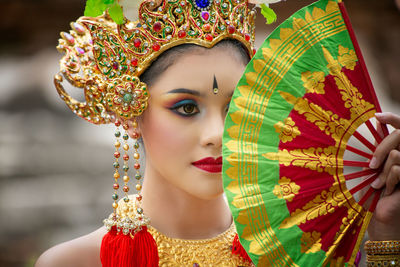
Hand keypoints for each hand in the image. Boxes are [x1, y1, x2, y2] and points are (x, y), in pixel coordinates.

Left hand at [367, 112, 399, 240]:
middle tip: (371, 166)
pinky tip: (388, 191)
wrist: (386, 222)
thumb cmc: (378, 197)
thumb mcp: (377, 172)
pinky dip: (389, 180)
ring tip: (381, 185)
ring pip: (396, 155)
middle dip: (380, 150)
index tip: (377, 115)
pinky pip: (398, 169)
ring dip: (384, 172)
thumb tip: (373, 126)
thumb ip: (381, 153)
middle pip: (399, 137)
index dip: (392, 118)